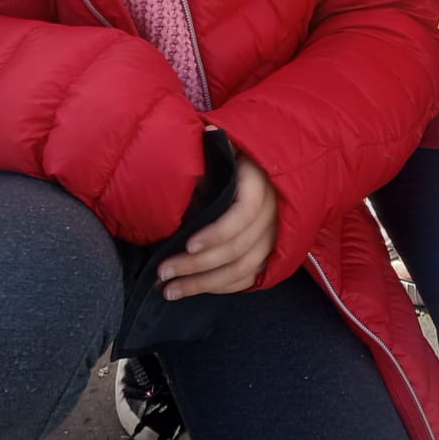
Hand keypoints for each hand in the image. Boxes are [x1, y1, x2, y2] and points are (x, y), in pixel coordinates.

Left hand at [159, 153, 278, 299]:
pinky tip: (196, 289)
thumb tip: (177, 185)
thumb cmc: (235, 153)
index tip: (187, 245)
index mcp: (261, 181)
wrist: (265, 163)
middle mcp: (274, 212)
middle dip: (197, 265)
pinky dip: (222, 287)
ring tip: (171, 290)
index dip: (217, 233)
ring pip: (242, 269)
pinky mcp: (271, 251)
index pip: (244, 213)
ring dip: (204, 284)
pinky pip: (249, 277)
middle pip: (238, 248)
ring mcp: (276, 234)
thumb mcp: (223, 149)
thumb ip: (204, 163)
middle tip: (163, 273)